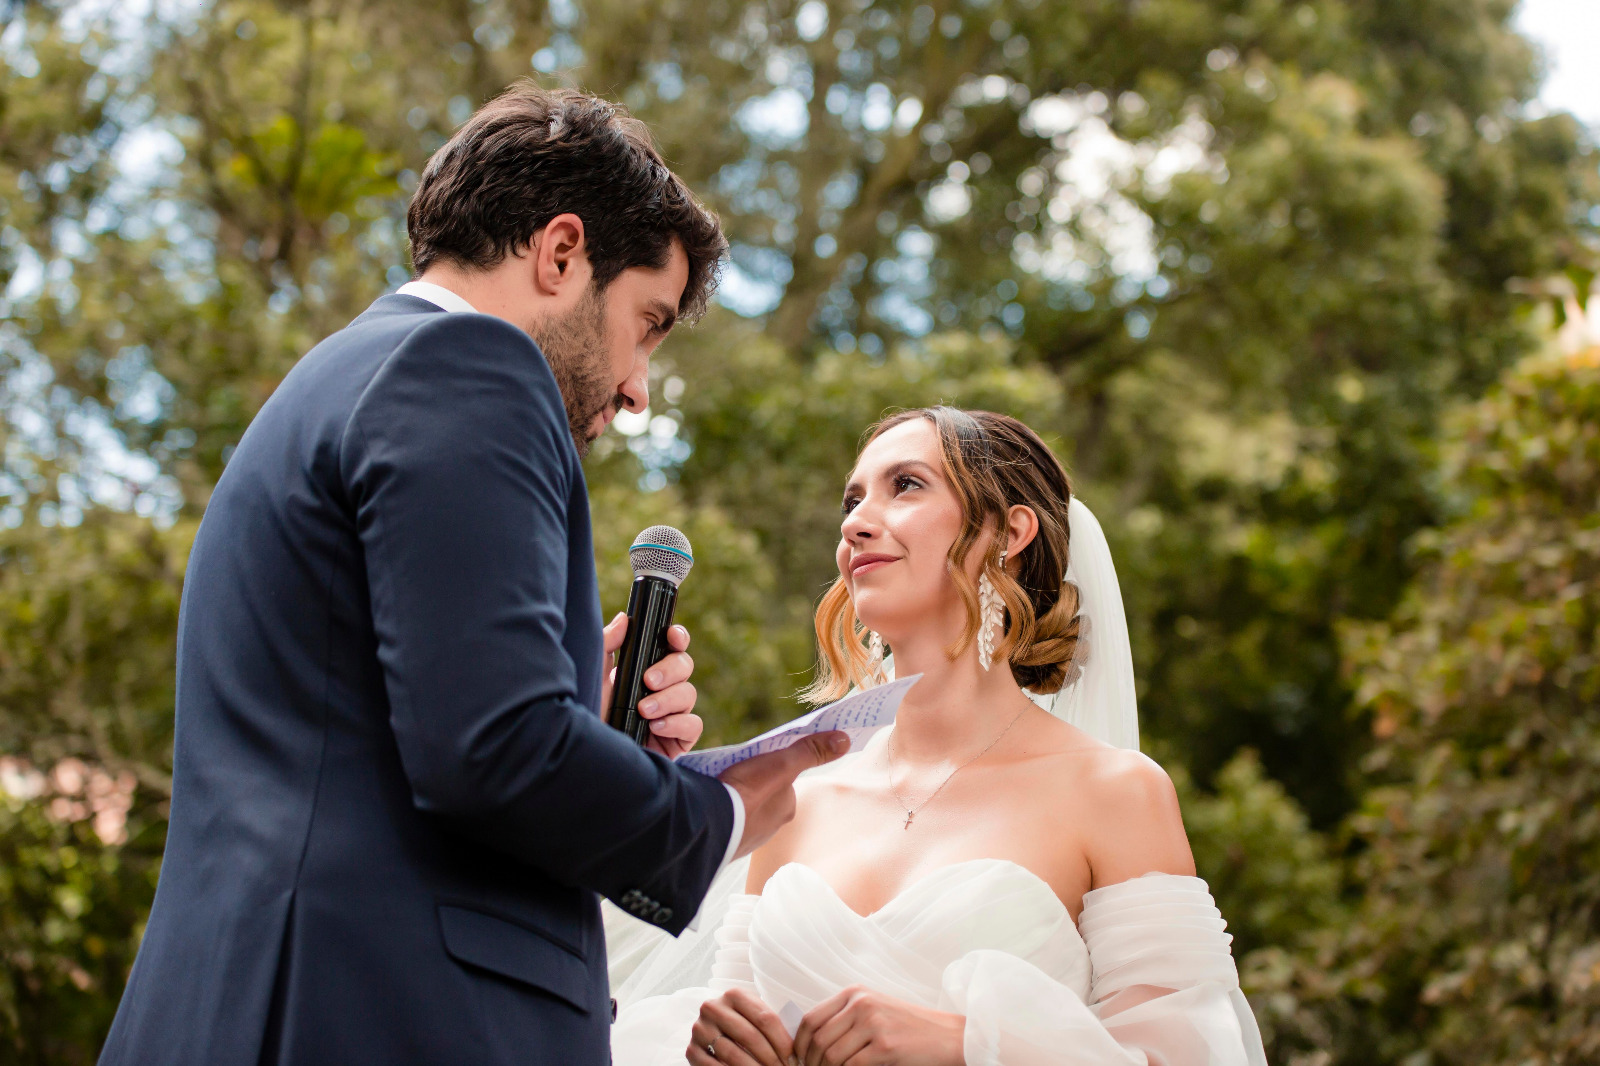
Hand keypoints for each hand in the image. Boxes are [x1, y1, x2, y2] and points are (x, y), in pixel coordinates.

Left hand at [600, 612, 703, 758]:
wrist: (588, 756)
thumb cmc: (591, 714)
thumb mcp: (594, 676)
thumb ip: (608, 644)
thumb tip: (624, 619)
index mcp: (647, 669)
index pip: (671, 647)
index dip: (677, 637)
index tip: (671, 635)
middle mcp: (663, 689)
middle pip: (685, 665)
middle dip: (670, 670)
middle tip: (648, 680)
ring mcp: (674, 714)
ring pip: (689, 693)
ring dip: (667, 699)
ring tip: (644, 710)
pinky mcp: (679, 740)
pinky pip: (693, 725)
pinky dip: (677, 723)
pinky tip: (656, 727)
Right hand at [686, 988, 792, 1065]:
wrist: (712, 1030)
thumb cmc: (743, 1023)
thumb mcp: (755, 1015)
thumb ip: (770, 1023)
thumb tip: (796, 1047)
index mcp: (733, 994)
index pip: (765, 1018)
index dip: (782, 1041)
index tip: (793, 1057)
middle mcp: (712, 1007)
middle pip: (750, 1036)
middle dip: (771, 1058)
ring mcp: (699, 1029)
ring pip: (733, 1054)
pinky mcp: (691, 1050)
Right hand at [718, 731, 849, 859]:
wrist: (705, 827)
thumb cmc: (747, 793)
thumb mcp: (781, 764)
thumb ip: (810, 751)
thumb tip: (845, 741)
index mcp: (786, 810)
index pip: (783, 781)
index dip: (771, 766)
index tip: (755, 759)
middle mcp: (771, 828)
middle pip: (765, 796)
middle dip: (753, 784)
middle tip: (735, 771)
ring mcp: (747, 838)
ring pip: (745, 810)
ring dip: (736, 799)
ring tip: (721, 786)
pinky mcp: (725, 843)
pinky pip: (728, 822)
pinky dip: (723, 811)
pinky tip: (712, 803)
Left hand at [794, 986, 965, 1065]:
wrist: (948, 1036)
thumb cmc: (909, 1028)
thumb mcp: (874, 1011)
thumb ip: (844, 1019)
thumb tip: (809, 1042)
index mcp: (855, 993)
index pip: (811, 1019)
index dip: (798, 1044)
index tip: (798, 1060)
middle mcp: (861, 1004)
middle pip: (818, 1039)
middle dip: (810, 1063)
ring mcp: (874, 1023)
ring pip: (831, 1055)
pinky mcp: (885, 1045)